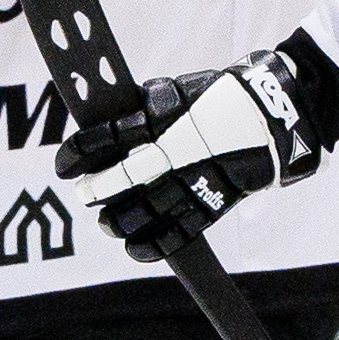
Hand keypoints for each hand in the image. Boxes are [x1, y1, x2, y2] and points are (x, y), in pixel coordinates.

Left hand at [52, 52, 325, 259]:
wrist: (274, 115)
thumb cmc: (218, 99)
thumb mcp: (176, 92)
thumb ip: (140, 110)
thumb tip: (103, 126)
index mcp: (160, 119)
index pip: (104, 140)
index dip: (76, 155)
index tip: (64, 165)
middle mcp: (173, 154)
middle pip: (118, 182)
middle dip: (94, 191)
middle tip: (86, 193)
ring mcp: (193, 182)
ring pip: (141, 214)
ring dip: (115, 222)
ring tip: (107, 222)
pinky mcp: (212, 206)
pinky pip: (174, 236)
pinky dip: (147, 247)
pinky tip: (132, 246)